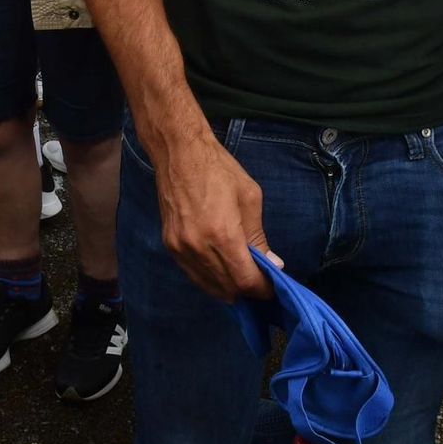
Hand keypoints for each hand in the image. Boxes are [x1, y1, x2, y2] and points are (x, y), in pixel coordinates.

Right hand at [154, 133, 277, 301]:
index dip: (261, 289)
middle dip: (247, 290)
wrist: (179, 153)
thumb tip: (272, 263)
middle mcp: (199, 247)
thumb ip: (259, 236)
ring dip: (229, 288)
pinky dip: (209, 279)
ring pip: (209, 285)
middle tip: (261, 284)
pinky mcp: (170, 245)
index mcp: (223, 235)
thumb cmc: (219, 170)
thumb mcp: (250, 198)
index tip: (272, 288)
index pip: (245, 280)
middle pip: (228, 287)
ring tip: (244, 281)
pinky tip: (221, 273)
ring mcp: (181, 248)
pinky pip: (193, 273)